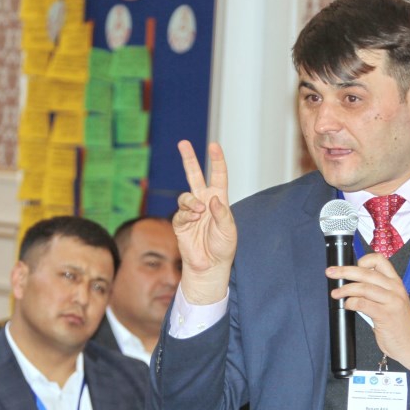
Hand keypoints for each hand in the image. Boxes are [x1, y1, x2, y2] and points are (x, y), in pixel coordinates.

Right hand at [173, 140, 236, 303]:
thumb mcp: (229, 230)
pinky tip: (194, 220)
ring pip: (185, 196)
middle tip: (183, 143)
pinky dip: (187, 215)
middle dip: (189, 159)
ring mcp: (191, 212)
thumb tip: (213, 199)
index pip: (218, 175)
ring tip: (199, 211)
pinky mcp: (180, 223)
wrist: (210, 266)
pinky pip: (180, 213)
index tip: (214, 145)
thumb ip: (222, 214)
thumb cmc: (223, 247)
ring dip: (191, 201)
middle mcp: (204, 202)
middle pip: (195, 175)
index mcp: (219, 200)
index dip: (216, 160)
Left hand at [328, 252, 409, 375]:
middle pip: (366, 273)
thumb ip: (376, 290)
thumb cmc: (397, 322)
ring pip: (363, 288)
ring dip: (345, 289)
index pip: (380, 260)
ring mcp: (392, 301)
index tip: (351, 266)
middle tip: (331, 272)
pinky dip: (351, 303)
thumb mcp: (391, 300)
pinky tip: (347, 305)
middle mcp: (395, 289)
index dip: (363, 260)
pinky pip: (363, 304)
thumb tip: (351, 283)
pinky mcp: (386, 315)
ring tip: (336, 293)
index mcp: (395, 282)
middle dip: (345, 271)